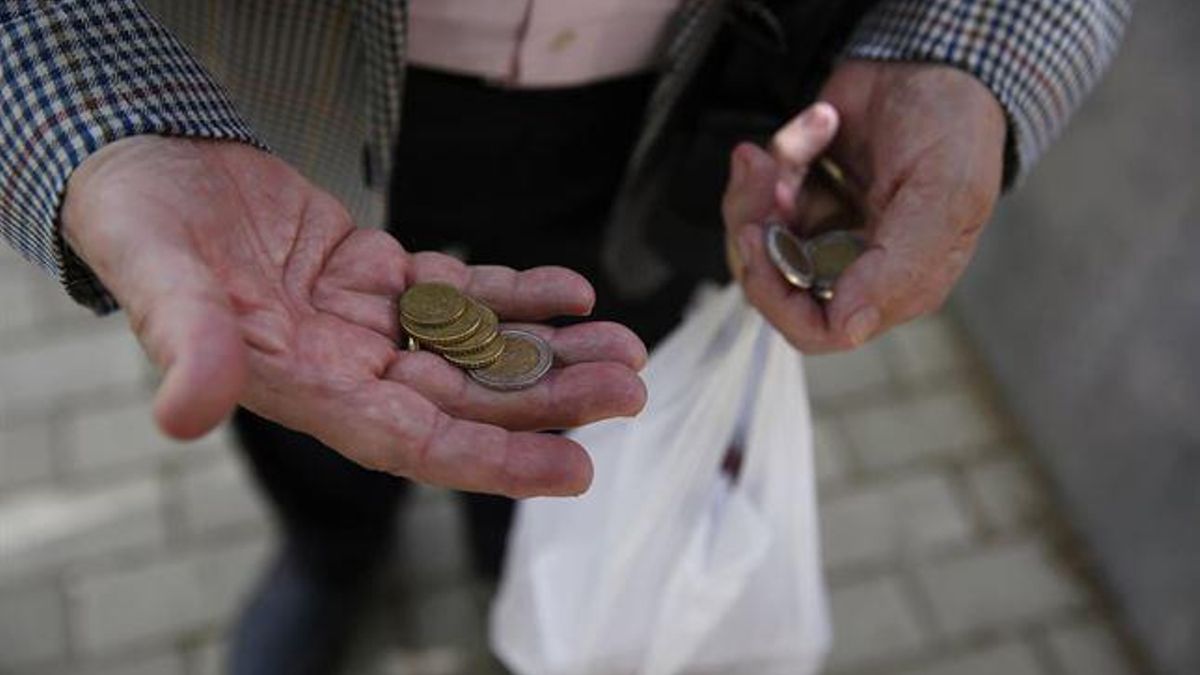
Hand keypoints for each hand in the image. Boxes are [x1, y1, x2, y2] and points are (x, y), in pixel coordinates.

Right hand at [62, 136, 647, 496]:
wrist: (147, 170)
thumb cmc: (139, 226)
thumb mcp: (154, 276)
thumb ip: (184, 341)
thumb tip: (185, 413)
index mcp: (305, 387)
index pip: (413, 442)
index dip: (494, 460)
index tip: (574, 471)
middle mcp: (345, 366)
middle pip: (466, 398)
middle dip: (549, 399)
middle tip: (629, 389)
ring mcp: (367, 322)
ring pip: (475, 348)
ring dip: (549, 350)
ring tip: (624, 346)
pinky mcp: (377, 275)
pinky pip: (460, 292)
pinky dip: (516, 294)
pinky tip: (571, 291)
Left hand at [723, 60, 1006, 351]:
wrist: (936, 60)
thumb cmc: (954, 127)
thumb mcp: (943, 193)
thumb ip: (900, 265)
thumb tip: (850, 326)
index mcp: (896, 285)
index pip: (815, 328)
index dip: (777, 295)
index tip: (762, 238)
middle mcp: (855, 267)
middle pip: (772, 284)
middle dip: (755, 232)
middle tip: (764, 180)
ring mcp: (823, 231)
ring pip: (755, 241)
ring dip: (757, 190)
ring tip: (780, 149)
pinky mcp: (801, 194)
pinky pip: (760, 193)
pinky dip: (779, 154)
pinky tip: (819, 125)